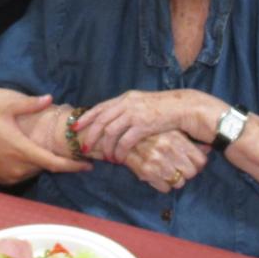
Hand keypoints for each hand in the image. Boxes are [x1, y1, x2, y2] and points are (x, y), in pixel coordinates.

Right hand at [0, 94, 91, 184]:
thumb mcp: (4, 109)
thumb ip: (29, 104)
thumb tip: (50, 98)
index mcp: (23, 151)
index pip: (55, 163)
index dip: (74, 165)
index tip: (88, 164)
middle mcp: (19, 168)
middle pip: (47, 165)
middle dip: (59, 159)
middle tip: (70, 149)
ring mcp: (11, 176)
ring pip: (35, 170)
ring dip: (42, 161)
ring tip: (47, 148)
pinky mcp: (4, 180)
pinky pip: (24, 174)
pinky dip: (30, 165)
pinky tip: (28, 153)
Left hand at [73, 90, 191, 162]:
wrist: (183, 107)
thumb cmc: (163, 108)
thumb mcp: (141, 103)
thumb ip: (127, 109)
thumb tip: (112, 119)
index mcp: (125, 98)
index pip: (100, 107)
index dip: (86, 118)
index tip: (74, 127)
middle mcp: (127, 104)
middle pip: (101, 120)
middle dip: (90, 135)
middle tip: (85, 147)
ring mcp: (135, 114)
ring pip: (111, 132)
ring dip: (106, 147)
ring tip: (106, 158)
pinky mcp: (143, 126)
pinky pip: (125, 142)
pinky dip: (120, 152)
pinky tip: (119, 159)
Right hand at [123, 130, 208, 192]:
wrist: (120, 134)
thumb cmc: (149, 133)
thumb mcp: (170, 131)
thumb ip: (190, 141)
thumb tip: (209, 149)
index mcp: (176, 137)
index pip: (201, 160)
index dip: (197, 164)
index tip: (190, 163)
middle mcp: (168, 148)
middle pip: (191, 173)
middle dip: (185, 172)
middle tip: (176, 168)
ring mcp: (157, 161)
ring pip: (179, 182)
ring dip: (173, 180)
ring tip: (165, 170)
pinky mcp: (146, 171)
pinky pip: (165, 188)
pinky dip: (162, 185)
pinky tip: (156, 175)